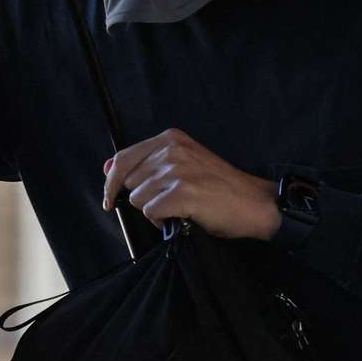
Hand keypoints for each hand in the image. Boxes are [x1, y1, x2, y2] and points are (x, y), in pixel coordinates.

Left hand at [102, 128, 280, 241]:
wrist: (254, 203)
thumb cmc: (219, 187)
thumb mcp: (183, 163)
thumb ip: (145, 163)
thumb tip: (107, 168)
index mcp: (170, 139)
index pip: (123, 159)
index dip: (112, 182)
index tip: (109, 198)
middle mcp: (172, 150)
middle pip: (130, 182)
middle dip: (144, 198)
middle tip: (169, 202)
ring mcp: (177, 171)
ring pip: (138, 200)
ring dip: (154, 211)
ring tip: (180, 209)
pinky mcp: (182, 193)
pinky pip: (151, 213)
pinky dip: (162, 222)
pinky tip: (181, 217)